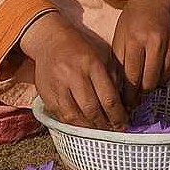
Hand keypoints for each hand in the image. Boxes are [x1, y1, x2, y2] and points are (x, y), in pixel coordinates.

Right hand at [20, 13, 126, 129]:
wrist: (49, 39)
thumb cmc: (79, 48)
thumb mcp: (102, 56)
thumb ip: (113, 80)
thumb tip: (123, 106)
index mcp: (91, 64)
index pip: (108, 98)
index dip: (118, 116)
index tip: (124, 124)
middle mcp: (73, 74)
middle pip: (91, 110)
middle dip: (104, 125)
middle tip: (112, 130)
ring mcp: (57, 84)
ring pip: (74, 116)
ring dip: (88, 128)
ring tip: (97, 130)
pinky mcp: (45, 92)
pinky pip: (59, 115)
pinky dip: (72, 124)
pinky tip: (81, 125)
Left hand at [111, 0, 169, 109]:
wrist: (158, 1)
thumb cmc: (134, 19)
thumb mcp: (120, 35)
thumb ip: (119, 61)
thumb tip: (118, 88)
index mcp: (134, 39)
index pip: (132, 75)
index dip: (129, 94)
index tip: (125, 105)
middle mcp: (155, 43)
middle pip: (149, 81)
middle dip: (140, 95)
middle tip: (134, 104)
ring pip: (162, 79)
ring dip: (152, 89)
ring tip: (142, 95)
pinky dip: (163, 79)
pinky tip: (155, 80)